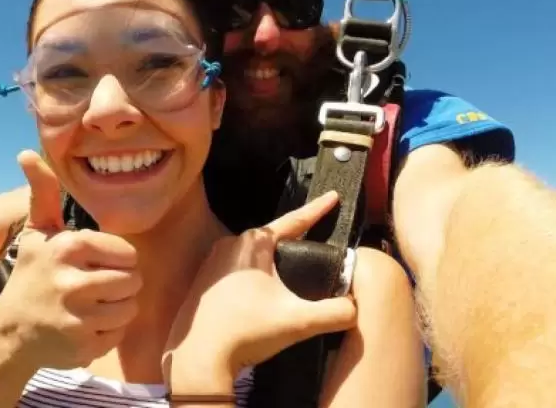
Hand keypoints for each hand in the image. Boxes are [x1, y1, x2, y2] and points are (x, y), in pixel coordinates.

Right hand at [0, 150, 141, 369]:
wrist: (9, 333)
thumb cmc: (32, 276)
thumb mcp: (36, 233)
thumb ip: (42, 193)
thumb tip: (26, 153)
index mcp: (69, 247)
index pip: (128, 253)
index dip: (118, 260)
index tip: (97, 264)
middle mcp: (73, 282)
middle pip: (133, 281)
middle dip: (121, 284)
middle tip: (98, 287)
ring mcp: (77, 317)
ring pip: (130, 308)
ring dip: (117, 308)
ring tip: (93, 305)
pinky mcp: (82, 346)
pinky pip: (118, 334)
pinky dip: (107, 332)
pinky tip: (85, 325)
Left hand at [163, 191, 357, 383]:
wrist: (199, 359)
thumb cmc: (245, 333)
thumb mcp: (299, 321)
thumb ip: (336, 312)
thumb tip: (356, 307)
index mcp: (252, 244)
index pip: (294, 221)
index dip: (317, 210)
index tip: (332, 196)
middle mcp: (229, 246)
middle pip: (273, 241)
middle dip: (295, 244)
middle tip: (316, 247)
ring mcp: (213, 264)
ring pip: (255, 258)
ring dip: (274, 266)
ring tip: (292, 279)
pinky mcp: (204, 283)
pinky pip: (238, 273)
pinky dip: (256, 280)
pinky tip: (264, 297)